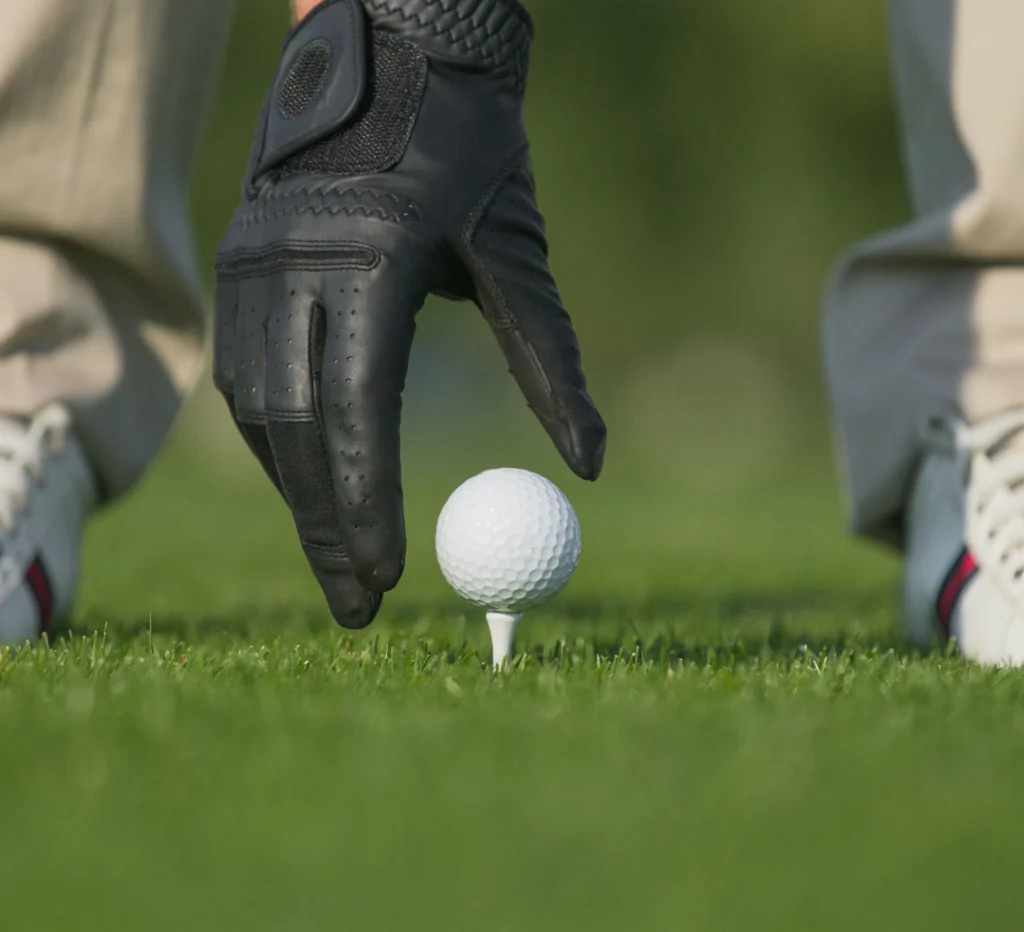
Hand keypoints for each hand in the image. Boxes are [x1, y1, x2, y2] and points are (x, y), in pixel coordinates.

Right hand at [214, 0, 605, 627]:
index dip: (368, 504)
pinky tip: (308, 484)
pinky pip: (245, 377)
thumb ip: (550, 360)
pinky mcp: (236, 262)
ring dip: (297, 494)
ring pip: (260, 410)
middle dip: (327, 528)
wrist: (392, 49)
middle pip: (298, 428)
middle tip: (359, 608)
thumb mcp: (518, 251)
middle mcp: (292, 260)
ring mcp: (251, 260)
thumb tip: (590, 467)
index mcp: (370, 256)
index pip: (356, 409)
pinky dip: (278, 442)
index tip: (390, 581)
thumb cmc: (470, 150)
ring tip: (339, 561)